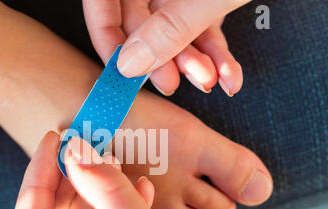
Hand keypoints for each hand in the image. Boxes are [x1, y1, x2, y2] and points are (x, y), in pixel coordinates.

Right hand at [83, 0, 249, 95]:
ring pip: (172, 28)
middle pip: (139, 19)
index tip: (122, 73)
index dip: (107, 39)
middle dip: (161, 58)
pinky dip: (214, 52)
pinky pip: (200, 25)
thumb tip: (132, 62)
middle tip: (172, 82)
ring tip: (209, 79)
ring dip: (192, 61)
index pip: (101, 3)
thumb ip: (170, 26)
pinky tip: (226, 73)